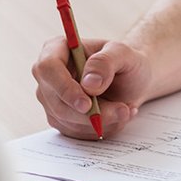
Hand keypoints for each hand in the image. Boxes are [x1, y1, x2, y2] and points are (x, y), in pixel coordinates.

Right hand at [32, 37, 153, 139]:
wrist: (132, 81)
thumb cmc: (125, 61)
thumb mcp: (123, 53)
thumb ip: (106, 62)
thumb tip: (89, 83)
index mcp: (57, 49)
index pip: (48, 68)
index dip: (64, 88)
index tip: (87, 104)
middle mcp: (49, 75)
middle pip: (56, 101)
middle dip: (89, 113)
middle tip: (122, 111)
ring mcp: (52, 99)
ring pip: (67, 121)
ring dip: (100, 121)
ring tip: (126, 109)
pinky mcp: (60, 119)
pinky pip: (75, 132)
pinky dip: (99, 128)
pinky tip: (117, 116)